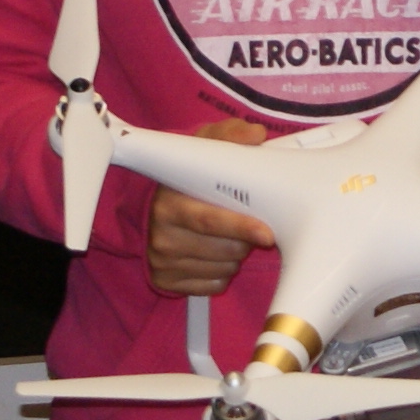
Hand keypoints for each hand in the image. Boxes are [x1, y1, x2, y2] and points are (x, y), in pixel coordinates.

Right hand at [148, 117, 275, 293]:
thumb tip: (255, 134)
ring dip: (236, 255)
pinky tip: (216, 254)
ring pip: (223, 269)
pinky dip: (223, 273)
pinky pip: (213, 285)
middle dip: (245, 240)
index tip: (266, 233)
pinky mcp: (165, 281)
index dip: (240, 227)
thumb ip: (229, 136)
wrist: (153, 205)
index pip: (209, 221)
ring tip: (229, 235)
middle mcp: (161, 236)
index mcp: (169, 203)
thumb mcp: (203, 147)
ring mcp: (161, 261)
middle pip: (223, 249)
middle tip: (252, 225)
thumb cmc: (186, 177)